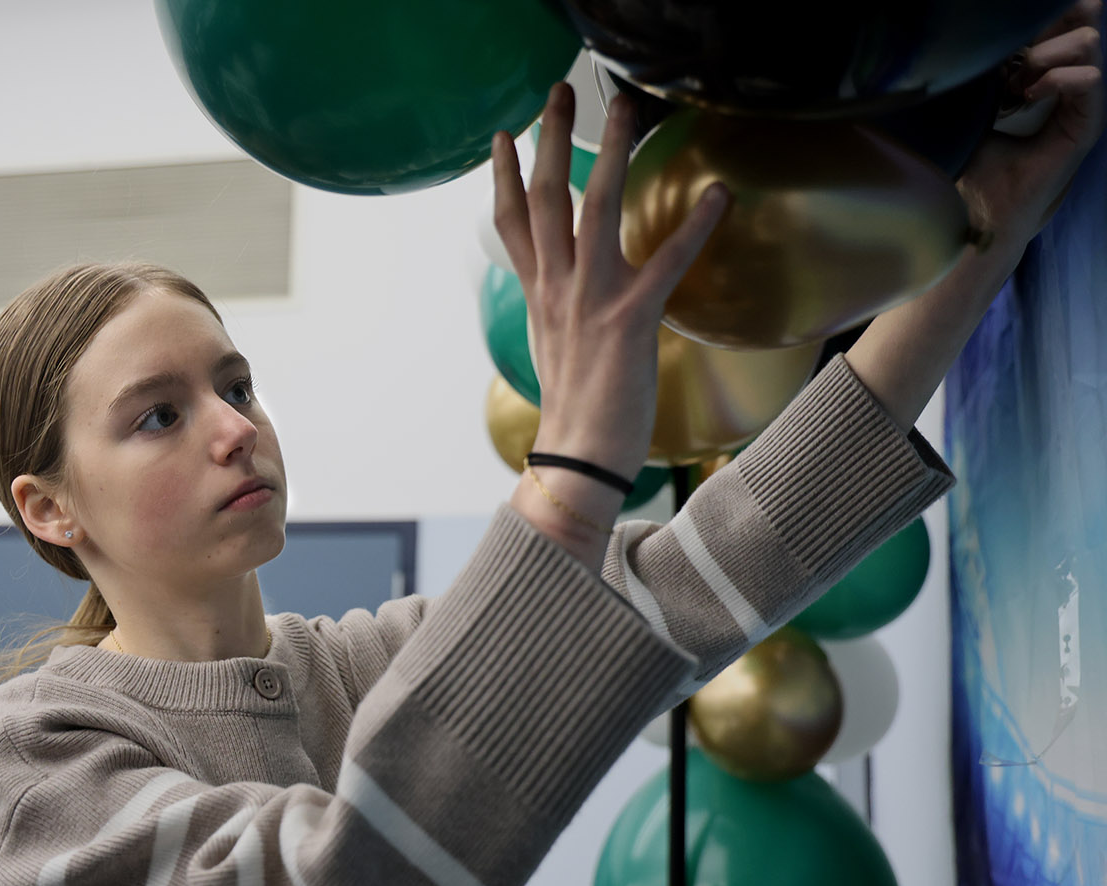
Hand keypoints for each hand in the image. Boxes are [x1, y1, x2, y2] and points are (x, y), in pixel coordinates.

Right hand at [490, 82, 729, 482]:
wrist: (578, 459)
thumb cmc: (574, 412)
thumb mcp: (554, 349)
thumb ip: (557, 309)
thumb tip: (561, 294)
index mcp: (539, 296)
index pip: (512, 224)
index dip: (503, 177)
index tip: (502, 137)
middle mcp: (557, 289)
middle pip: (545, 199)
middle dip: (549, 140)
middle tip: (558, 90)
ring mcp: (590, 301)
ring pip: (594, 209)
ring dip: (610, 152)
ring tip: (625, 107)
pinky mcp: (629, 320)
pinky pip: (664, 262)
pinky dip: (693, 226)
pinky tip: (717, 195)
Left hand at [957, 0, 1103, 248]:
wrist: (978, 209)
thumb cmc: (971, 162)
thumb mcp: (976, 104)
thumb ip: (991, 69)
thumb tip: (985, 36)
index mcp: (1047, 77)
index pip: (1063, 24)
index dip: (1046, 14)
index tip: (1010, 31)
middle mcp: (1070, 86)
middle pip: (1080, 24)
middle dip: (1043, 30)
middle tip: (1008, 64)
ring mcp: (1081, 104)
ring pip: (1088, 44)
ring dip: (1046, 56)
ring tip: (1015, 84)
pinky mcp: (1086, 125)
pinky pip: (1089, 80)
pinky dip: (1057, 79)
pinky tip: (1027, 96)